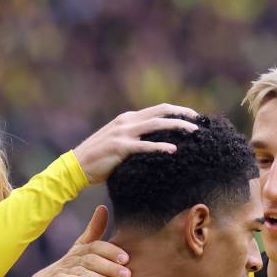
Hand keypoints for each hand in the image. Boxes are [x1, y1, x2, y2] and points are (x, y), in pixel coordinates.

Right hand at [25, 206, 130, 276]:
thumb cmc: (70, 264)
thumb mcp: (82, 246)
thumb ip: (94, 229)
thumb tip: (102, 207)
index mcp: (81, 250)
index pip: (96, 247)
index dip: (111, 251)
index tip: (126, 259)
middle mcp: (73, 259)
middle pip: (92, 260)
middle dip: (110, 268)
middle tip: (126, 276)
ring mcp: (63, 270)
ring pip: (82, 272)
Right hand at [73, 104, 199, 182]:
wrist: (76, 166)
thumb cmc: (99, 159)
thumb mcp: (119, 142)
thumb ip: (135, 138)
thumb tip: (155, 143)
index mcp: (128, 118)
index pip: (158, 110)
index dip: (177, 111)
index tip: (193, 117)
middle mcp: (127, 121)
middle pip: (161, 112)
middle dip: (182, 114)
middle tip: (200, 122)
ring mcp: (123, 133)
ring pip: (156, 124)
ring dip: (177, 126)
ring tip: (194, 132)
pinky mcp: (120, 147)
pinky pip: (144, 146)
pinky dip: (160, 146)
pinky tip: (173, 150)